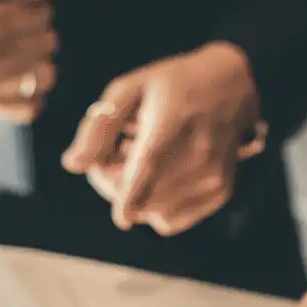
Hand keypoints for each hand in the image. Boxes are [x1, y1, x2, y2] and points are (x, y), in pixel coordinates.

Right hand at [0, 0, 57, 122]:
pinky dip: (35, 94)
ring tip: (22, 48)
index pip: (40, 17)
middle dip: (40, 30)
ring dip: (41, 59)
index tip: (24, 3)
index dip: (38, 6)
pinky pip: (28, 109)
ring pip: (43, 76)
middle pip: (44, 45)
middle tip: (21, 24)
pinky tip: (22, 76)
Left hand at [61, 42, 260, 234]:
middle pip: (147, 196)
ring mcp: (213, 177)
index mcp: (173, 121)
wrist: (233, 86)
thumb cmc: (174, 86)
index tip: (121, 217)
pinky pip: (171, 220)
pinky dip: (155, 209)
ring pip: (157, 213)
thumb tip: (73, 165)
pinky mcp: (220, 193)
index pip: (151, 164)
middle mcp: (199, 153)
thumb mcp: (131, 88)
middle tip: (111, 158)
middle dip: (115, 186)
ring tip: (140, 163)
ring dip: (136, 199)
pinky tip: (159, 180)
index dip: (132, 195)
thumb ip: (99, 126)